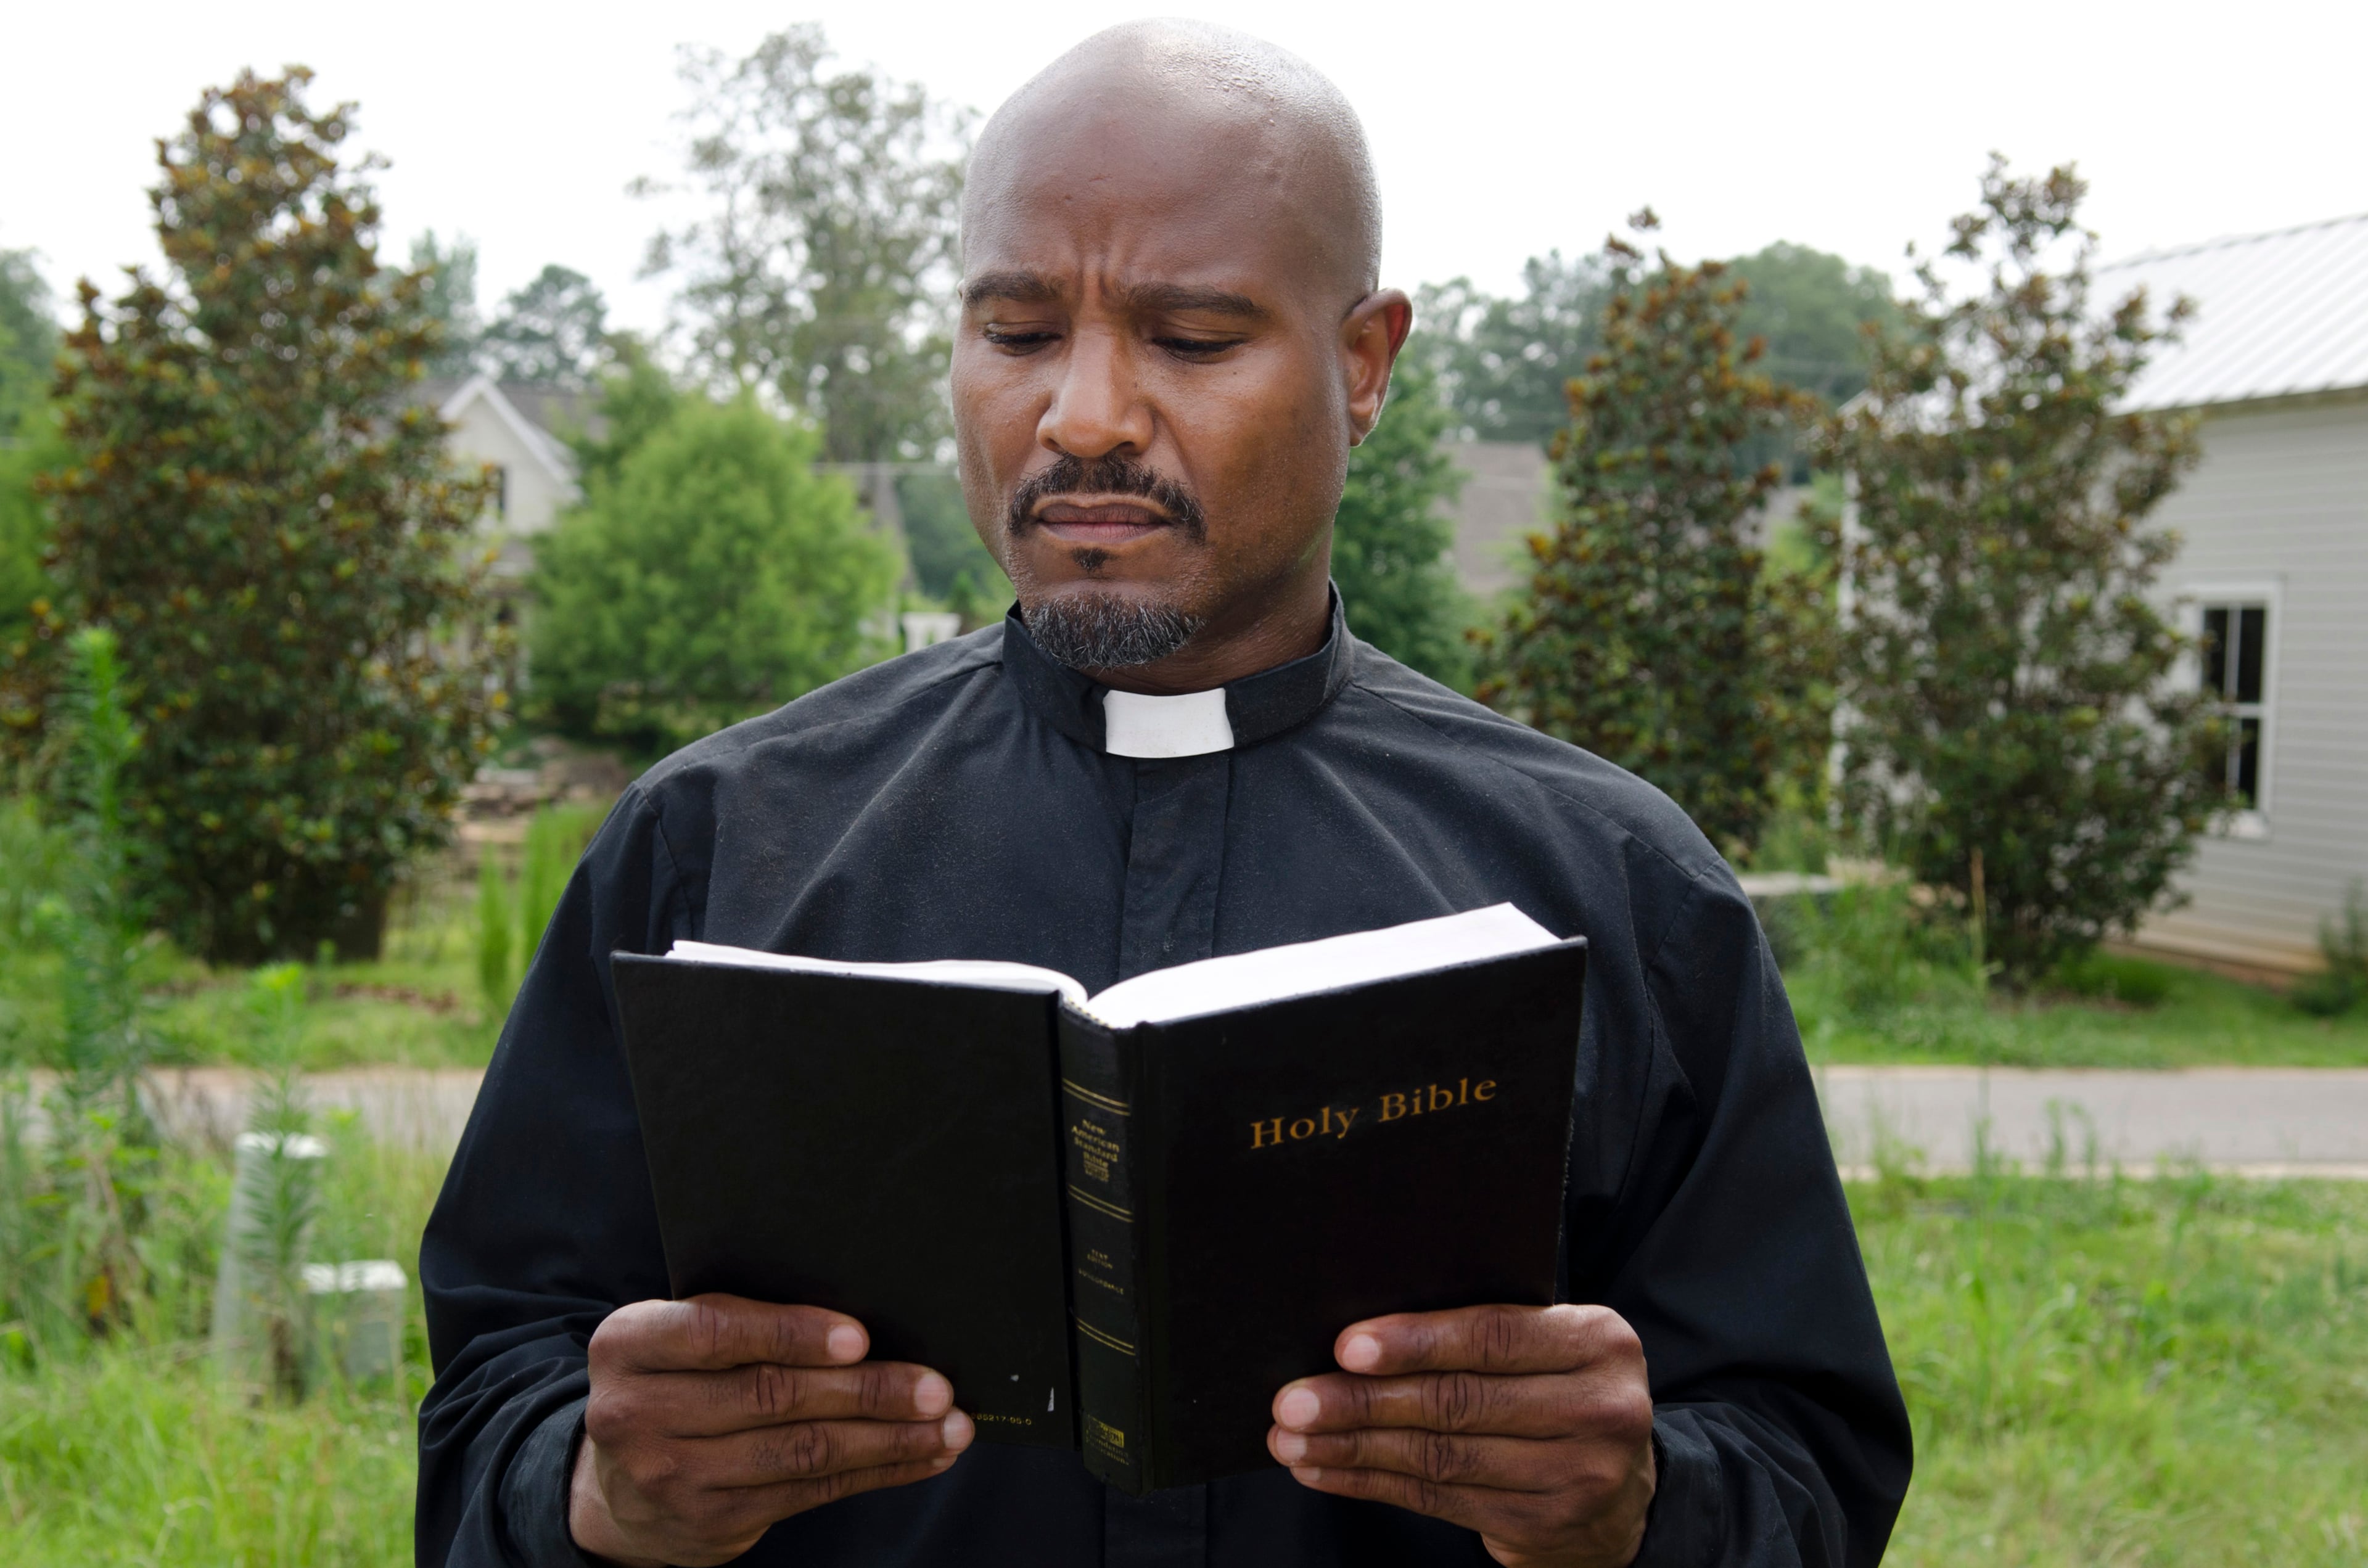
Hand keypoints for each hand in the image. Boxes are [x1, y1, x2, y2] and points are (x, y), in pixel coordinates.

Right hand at [569, 1294, 972, 1567]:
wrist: (616, 1487)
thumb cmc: (673, 1383)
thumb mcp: (677, 1339)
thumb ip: (741, 1321)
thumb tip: (862, 1322)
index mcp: (629, 1345)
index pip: (713, 1332)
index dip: (791, 1333)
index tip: (859, 1338)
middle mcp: (638, 1413)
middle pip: (771, 1395)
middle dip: (865, 1391)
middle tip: (934, 1385)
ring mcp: (674, 1475)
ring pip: (801, 1450)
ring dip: (887, 1439)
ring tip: (948, 1425)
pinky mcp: (713, 1521)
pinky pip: (812, 1492)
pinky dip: (877, 1471)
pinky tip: (922, 1456)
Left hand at [1268, 1303, 1655, 1567]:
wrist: (1623, 1490)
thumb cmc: (1561, 1392)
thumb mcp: (1549, 1345)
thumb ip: (1484, 1333)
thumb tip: (1362, 1335)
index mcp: (1598, 1342)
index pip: (1495, 1336)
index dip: (1416, 1342)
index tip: (1345, 1348)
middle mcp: (1600, 1408)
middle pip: (1460, 1402)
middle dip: (1364, 1401)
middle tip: (1294, 1400)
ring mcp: (1576, 1476)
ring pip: (1442, 1458)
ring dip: (1354, 1448)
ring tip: (1292, 1439)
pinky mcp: (1542, 1525)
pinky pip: (1439, 1501)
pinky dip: (1372, 1484)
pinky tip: (1326, 1471)